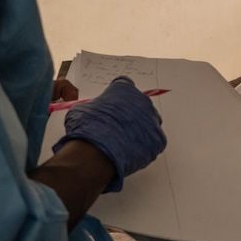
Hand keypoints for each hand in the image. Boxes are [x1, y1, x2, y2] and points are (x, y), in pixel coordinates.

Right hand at [53, 76, 165, 191]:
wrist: (96, 154)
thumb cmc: (88, 130)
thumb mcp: (81, 110)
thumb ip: (93, 106)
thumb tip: (92, 111)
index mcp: (124, 89)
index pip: (124, 86)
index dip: (117, 97)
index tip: (113, 105)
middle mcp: (142, 101)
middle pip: (139, 105)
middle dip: (129, 114)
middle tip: (117, 126)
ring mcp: (152, 120)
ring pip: (147, 123)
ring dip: (138, 130)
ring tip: (123, 141)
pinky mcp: (158, 140)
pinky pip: (153, 141)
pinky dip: (144, 146)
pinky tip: (129, 151)